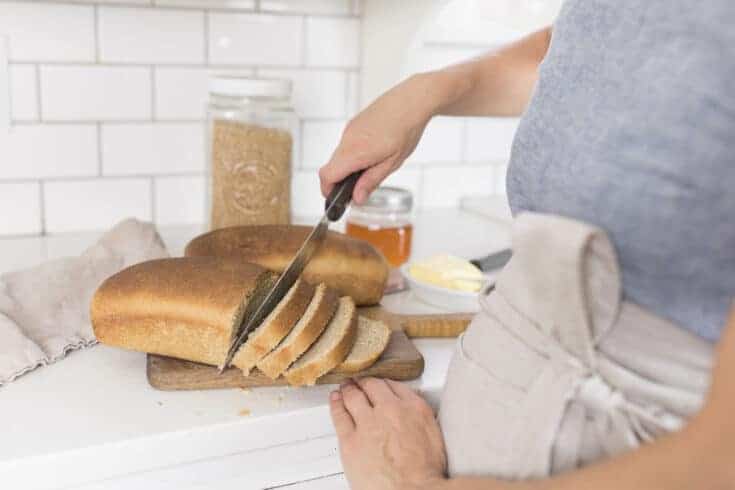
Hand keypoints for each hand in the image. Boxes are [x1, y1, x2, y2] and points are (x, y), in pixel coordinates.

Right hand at [319, 74, 437, 203]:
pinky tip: (373, 152)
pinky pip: (346, 145)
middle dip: (340, 181)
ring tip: (372, 167)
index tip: (337, 199)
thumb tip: (356, 198)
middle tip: (359, 188)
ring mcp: (349, 130)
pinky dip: (352, 154)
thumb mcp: (392, 163)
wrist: (412, 101)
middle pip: (331, 167)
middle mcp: (347, 140)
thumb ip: (371, 181)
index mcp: (356, 152)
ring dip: (348, 167)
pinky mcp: (353, 124)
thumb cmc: (406, 129)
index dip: (328, 190)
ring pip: (339, 156)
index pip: (327, 175)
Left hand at [329, 378, 447, 489]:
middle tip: (359, 382)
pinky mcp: (350, 440)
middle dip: (364, 382)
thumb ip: (422, 418)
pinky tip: (335, 399)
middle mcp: (390, 410)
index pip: (394, 386)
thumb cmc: (426, 473)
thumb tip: (414, 412)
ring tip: (345, 387)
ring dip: (348, 389)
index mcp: (414, 409)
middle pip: (372, 386)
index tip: (380, 384)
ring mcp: (368, 423)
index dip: (384, 383)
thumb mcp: (434, 437)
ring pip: (353, 396)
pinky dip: (336, 404)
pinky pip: (339, 415)